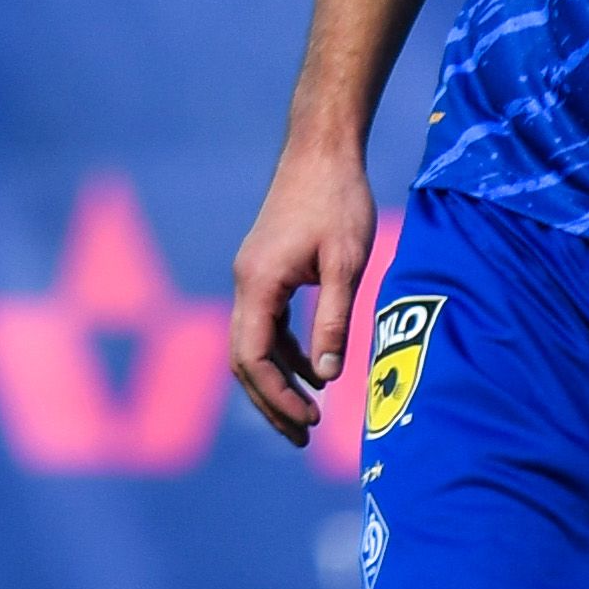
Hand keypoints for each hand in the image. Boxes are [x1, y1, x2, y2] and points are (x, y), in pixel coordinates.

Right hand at [228, 142, 377, 447]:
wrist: (321, 150)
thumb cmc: (338, 201)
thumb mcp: (346, 263)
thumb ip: (333, 320)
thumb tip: (327, 377)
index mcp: (258, 282)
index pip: (250, 355)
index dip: (275, 394)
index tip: (309, 421)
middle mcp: (245, 282)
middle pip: (242, 358)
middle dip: (269, 401)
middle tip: (303, 438)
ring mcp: (252, 276)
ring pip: (250, 344)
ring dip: (275, 382)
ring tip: (307, 419)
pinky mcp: (265, 270)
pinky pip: (264, 326)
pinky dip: (282, 355)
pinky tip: (314, 372)